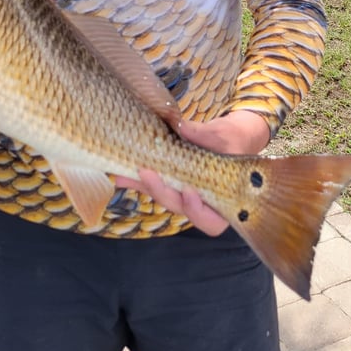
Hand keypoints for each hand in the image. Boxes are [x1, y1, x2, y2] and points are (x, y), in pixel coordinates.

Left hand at [114, 110, 270, 237]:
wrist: (225, 139)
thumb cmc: (231, 141)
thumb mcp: (223, 137)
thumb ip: (205, 136)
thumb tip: (183, 128)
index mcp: (222, 202)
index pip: (211, 222)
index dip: (197, 211)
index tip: (189, 191)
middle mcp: (199, 203)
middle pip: (179, 208)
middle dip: (161, 192)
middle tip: (147, 173)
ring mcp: (181, 194)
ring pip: (161, 197)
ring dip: (141, 186)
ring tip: (122, 173)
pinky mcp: (168, 182)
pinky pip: (152, 184)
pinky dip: (136, 178)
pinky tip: (120, 171)